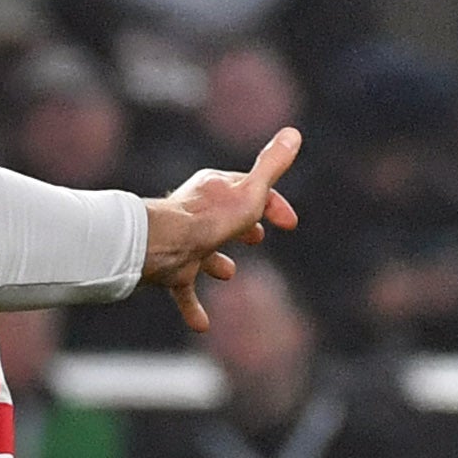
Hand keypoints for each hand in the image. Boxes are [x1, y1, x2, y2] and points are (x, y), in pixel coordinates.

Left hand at [140, 127, 300, 332]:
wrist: (164, 247)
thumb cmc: (209, 219)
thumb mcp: (250, 193)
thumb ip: (272, 166)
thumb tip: (293, 133)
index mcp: (215, 189)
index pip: (248, 191)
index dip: (273, 205)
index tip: (290, 224)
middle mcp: (196, 212)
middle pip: (223, 217)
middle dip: (243, 227)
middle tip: (258, 238)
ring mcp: (183, 242)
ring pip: (202, 251)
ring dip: (217, 261)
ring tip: (229, 273)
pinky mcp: (172, 270)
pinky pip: (184, 289)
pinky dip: (193, 306)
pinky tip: (203, 325)